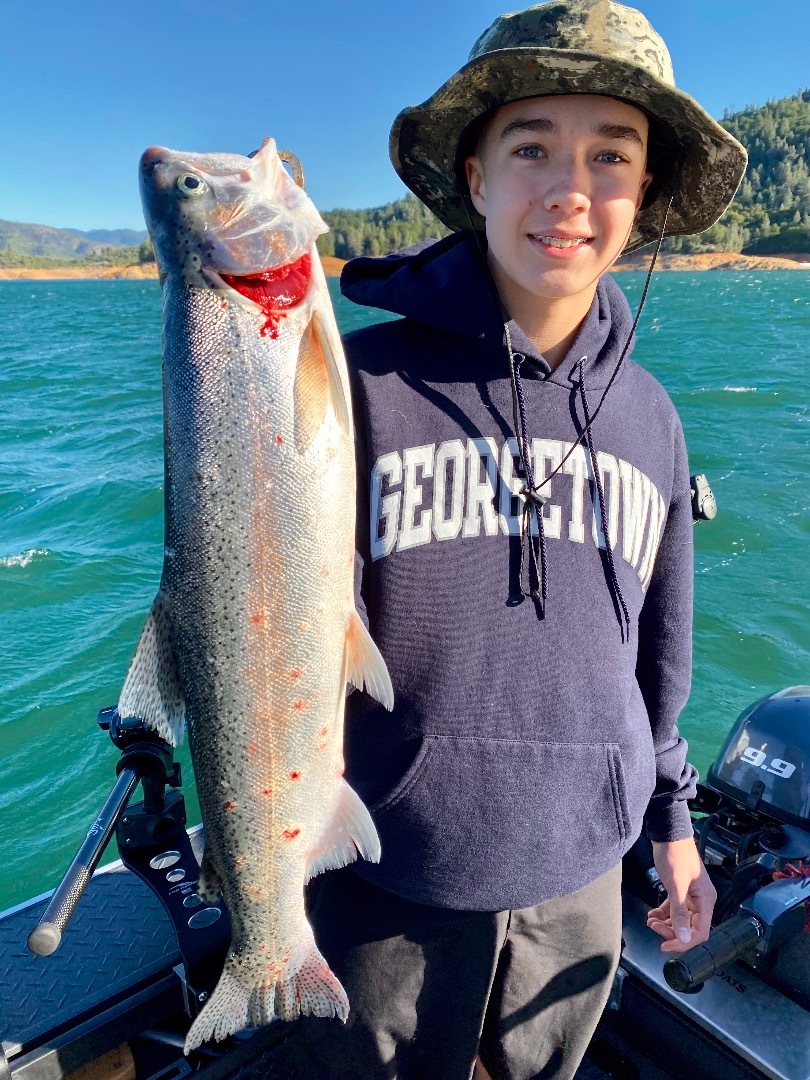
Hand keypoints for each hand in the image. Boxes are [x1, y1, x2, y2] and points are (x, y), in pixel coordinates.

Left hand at [647, 837, 715, 952]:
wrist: (667, 832)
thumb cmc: (674, 855)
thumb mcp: (676, 885)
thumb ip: (679, 912)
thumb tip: (683, 938)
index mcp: (706, 900)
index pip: (700, 932)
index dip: (683, 942)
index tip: (665, 945)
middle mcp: (701, 900)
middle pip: (689, 928)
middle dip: (671, 932)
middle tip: (654, 928)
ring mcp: (691, 895)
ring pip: (680, 919)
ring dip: (666, 924)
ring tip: (650, 921)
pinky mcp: (680, 890)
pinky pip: (674, 909)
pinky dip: (663, 914)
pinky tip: (652, 915)